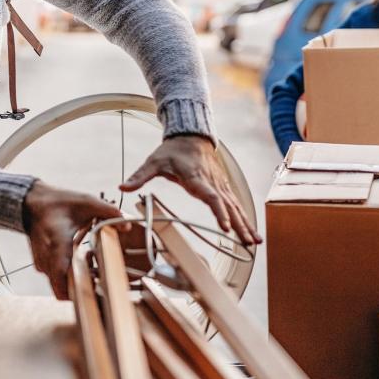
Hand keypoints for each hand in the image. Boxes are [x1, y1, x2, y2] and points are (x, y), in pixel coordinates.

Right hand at [21, 180, 126, 299]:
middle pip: (62, 289)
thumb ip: (108, 212)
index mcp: (58, 243)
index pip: (62, 276)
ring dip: (77, 282)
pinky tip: (81, 261)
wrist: (32, 203)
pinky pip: (56, 280)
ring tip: (92, 266)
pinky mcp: (41, 266)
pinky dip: (69, 276)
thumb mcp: (86, 202)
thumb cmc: (56, 203)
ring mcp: (42, 264)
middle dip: (83, 289)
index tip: (96, 289)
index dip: (78, 290)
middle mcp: (46, 257)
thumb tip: (126, 224)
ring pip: (59, 286)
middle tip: (99, 279)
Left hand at [120, 134, 261, 245]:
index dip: (219, 212)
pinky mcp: (223, 188)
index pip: (210, 196)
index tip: (226, 227)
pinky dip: (245, 219)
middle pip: (228, 206)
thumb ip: (140, 176)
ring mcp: (220, 186)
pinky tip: (251, 233)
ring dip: (246, 225)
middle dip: (239, 225)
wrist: (191, 136)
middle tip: (248, 242)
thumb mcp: (154, 161)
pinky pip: (235, 205)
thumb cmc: (172, 151)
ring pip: (235, 207)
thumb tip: (123, 186)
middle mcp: (212, 183)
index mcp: (196, 177)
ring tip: (255, 242)